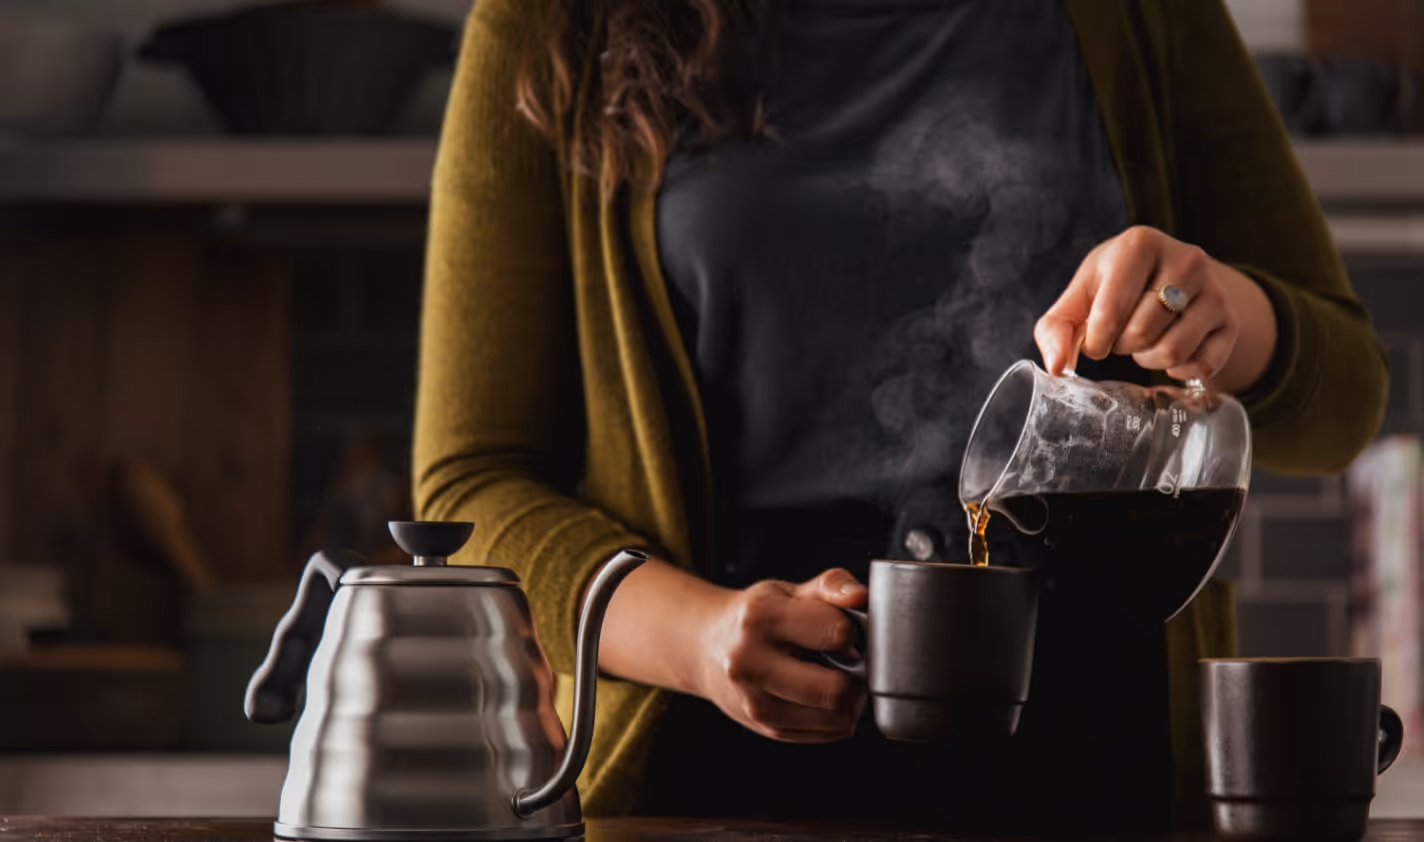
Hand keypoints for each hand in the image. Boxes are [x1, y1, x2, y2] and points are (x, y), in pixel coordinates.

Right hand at [694, 568, 867, 742]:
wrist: (705, 648)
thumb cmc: (754, 617)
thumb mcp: (787, 590)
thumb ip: (830, 586)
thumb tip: (860, 597)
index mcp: (759, 619)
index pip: (836, 632)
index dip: (852, 630)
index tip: (842, 628)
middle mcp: (751, 664)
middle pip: (836, 690)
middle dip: (857, 676)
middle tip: (848, 660)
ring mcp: (756, 703)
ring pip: (838, 718)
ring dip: (851, 700)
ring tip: (834, 676)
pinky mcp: (768, 728)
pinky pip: (830, 733)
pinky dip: (837, 715)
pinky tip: (819, 694)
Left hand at [1035, 226, 1275, 391]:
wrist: (1165, 277)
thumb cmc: (1113, 286)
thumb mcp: (1079, 297)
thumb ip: (1055, 329)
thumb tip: (1056, 366)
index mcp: (1140, 244)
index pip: (1111, 310)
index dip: (1096, 340)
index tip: (1094, 340)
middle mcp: (1185, 259)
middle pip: (1141, 333)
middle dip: (1121, 347)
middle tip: (1121, 336)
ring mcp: (1214, 289)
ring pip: (1172, 351)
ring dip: (1147, 360)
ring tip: (1143, 343)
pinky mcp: (1230, 320)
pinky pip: (1203, 365)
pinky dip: (1179, 371)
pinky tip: (1169, 352)